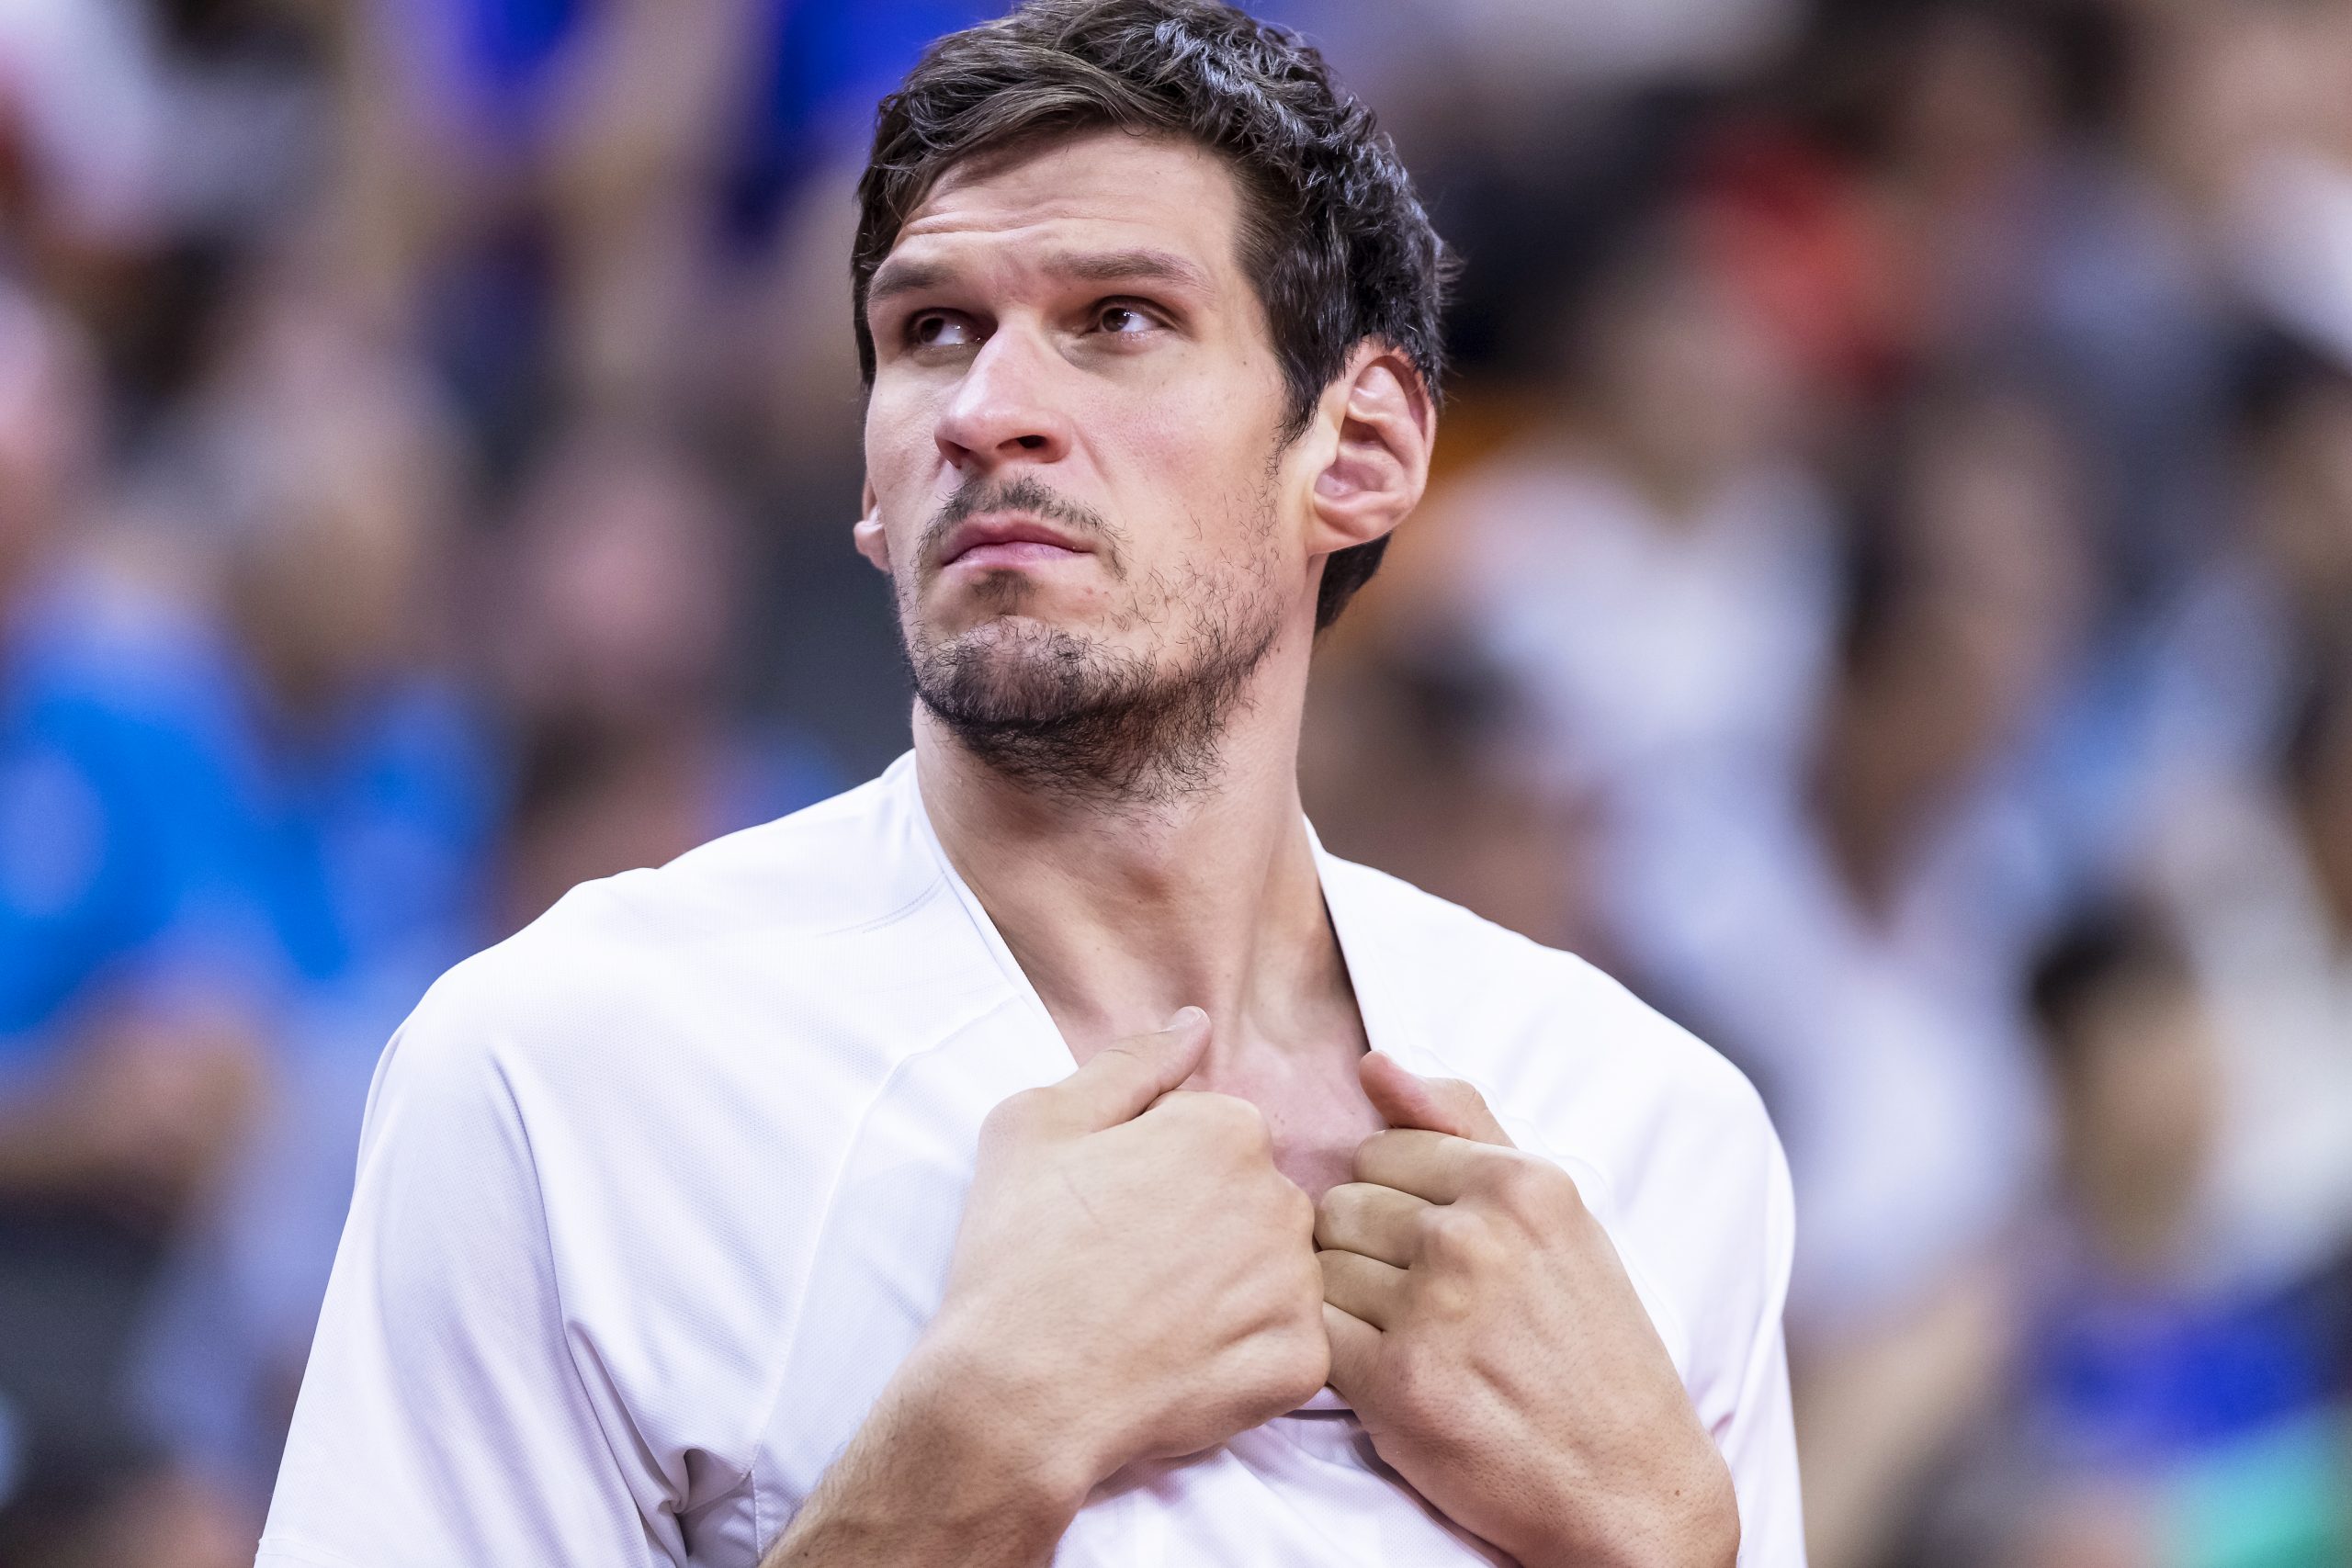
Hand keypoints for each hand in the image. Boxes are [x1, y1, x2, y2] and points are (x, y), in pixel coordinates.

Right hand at [920, 1009, 1328, 1502]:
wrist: (1016, 1395)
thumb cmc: (1017, 1255)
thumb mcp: (1038, 1124)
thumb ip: (1131, 1064)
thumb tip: (1195, 1025)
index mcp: (1225, 1129)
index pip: (1215, 1136)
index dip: (1159, 1174)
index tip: (1115, 1213)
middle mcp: (1279, 1197)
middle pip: (1254, 1201)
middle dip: (1205, 1228)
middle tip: (1130, 1270)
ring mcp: (1296, 1286)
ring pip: (1276, 1272)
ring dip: (1231, 1291)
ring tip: (1156, 1320)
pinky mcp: (1302, 1364)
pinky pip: (1287, 1347)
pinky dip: (1245, 1357)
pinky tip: (1185, 1363)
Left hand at [1316, 1054, 1737, 1567]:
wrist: (1628, 1484)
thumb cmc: (1592, 1347)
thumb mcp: (1557, 1217)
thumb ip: (1463, 1128)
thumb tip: (1371, 1062)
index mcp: (1521, 1182)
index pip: (1381, 1149)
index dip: (1394, 1202)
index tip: (1436, 1250)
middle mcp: (1476, 1236)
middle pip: (1341, 1204)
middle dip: (1364, 1251)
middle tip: (1421, 1301)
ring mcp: (1434, 1310)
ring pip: (1320, 1268)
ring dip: (1347, 1305)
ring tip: (1410, 1338)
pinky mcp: (1397, 1385)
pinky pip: (1314, 1336)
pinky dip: (1339, 1359)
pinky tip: (1392, 1377)